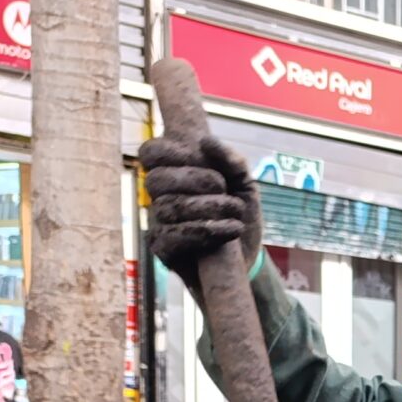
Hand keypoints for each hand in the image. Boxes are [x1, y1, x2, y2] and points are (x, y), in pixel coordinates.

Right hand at [137, 129, 261, 286]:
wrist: (250, 259)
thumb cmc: (240, 217)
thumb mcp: (245, 186)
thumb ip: (232, 161)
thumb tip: (206, 141)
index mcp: (174, 173)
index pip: (151, 152)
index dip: (171, 151)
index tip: (198, 156)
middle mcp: (160, 196)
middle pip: (157, 179)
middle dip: (195, 180)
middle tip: (224, 189)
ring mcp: (159, 222)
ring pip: (168, 207)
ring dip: (208, 208)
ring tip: (236, 213)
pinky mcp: (163, 248)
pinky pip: (171, 236)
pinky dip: (204, 232)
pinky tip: (229, 232)